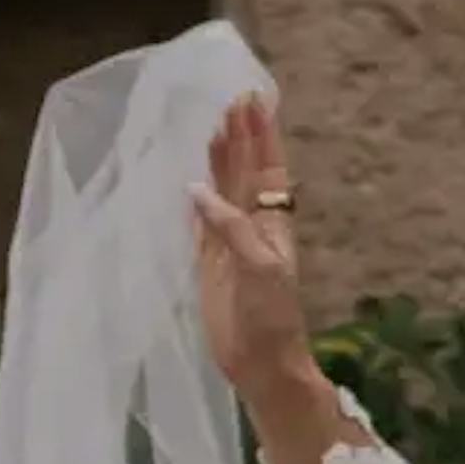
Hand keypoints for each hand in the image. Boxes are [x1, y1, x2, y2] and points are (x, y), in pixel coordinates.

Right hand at [191, 86, 316, 404]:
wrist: (262, 364)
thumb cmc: (271, 316)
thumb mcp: (259, 266)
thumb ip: (230, 226)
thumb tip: (197, 190)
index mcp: (274, 223)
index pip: (269, 168)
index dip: (263, 136)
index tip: (256, 101)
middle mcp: (253, 227)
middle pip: (246, 172)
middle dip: (241, 137)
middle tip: (232, 100)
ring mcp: (229, 243)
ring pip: (223, 191)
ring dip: (220, 160)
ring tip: (212, 125)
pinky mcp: (209, 263)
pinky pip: (200, 221)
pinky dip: (197, 197)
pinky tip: (191, 178)